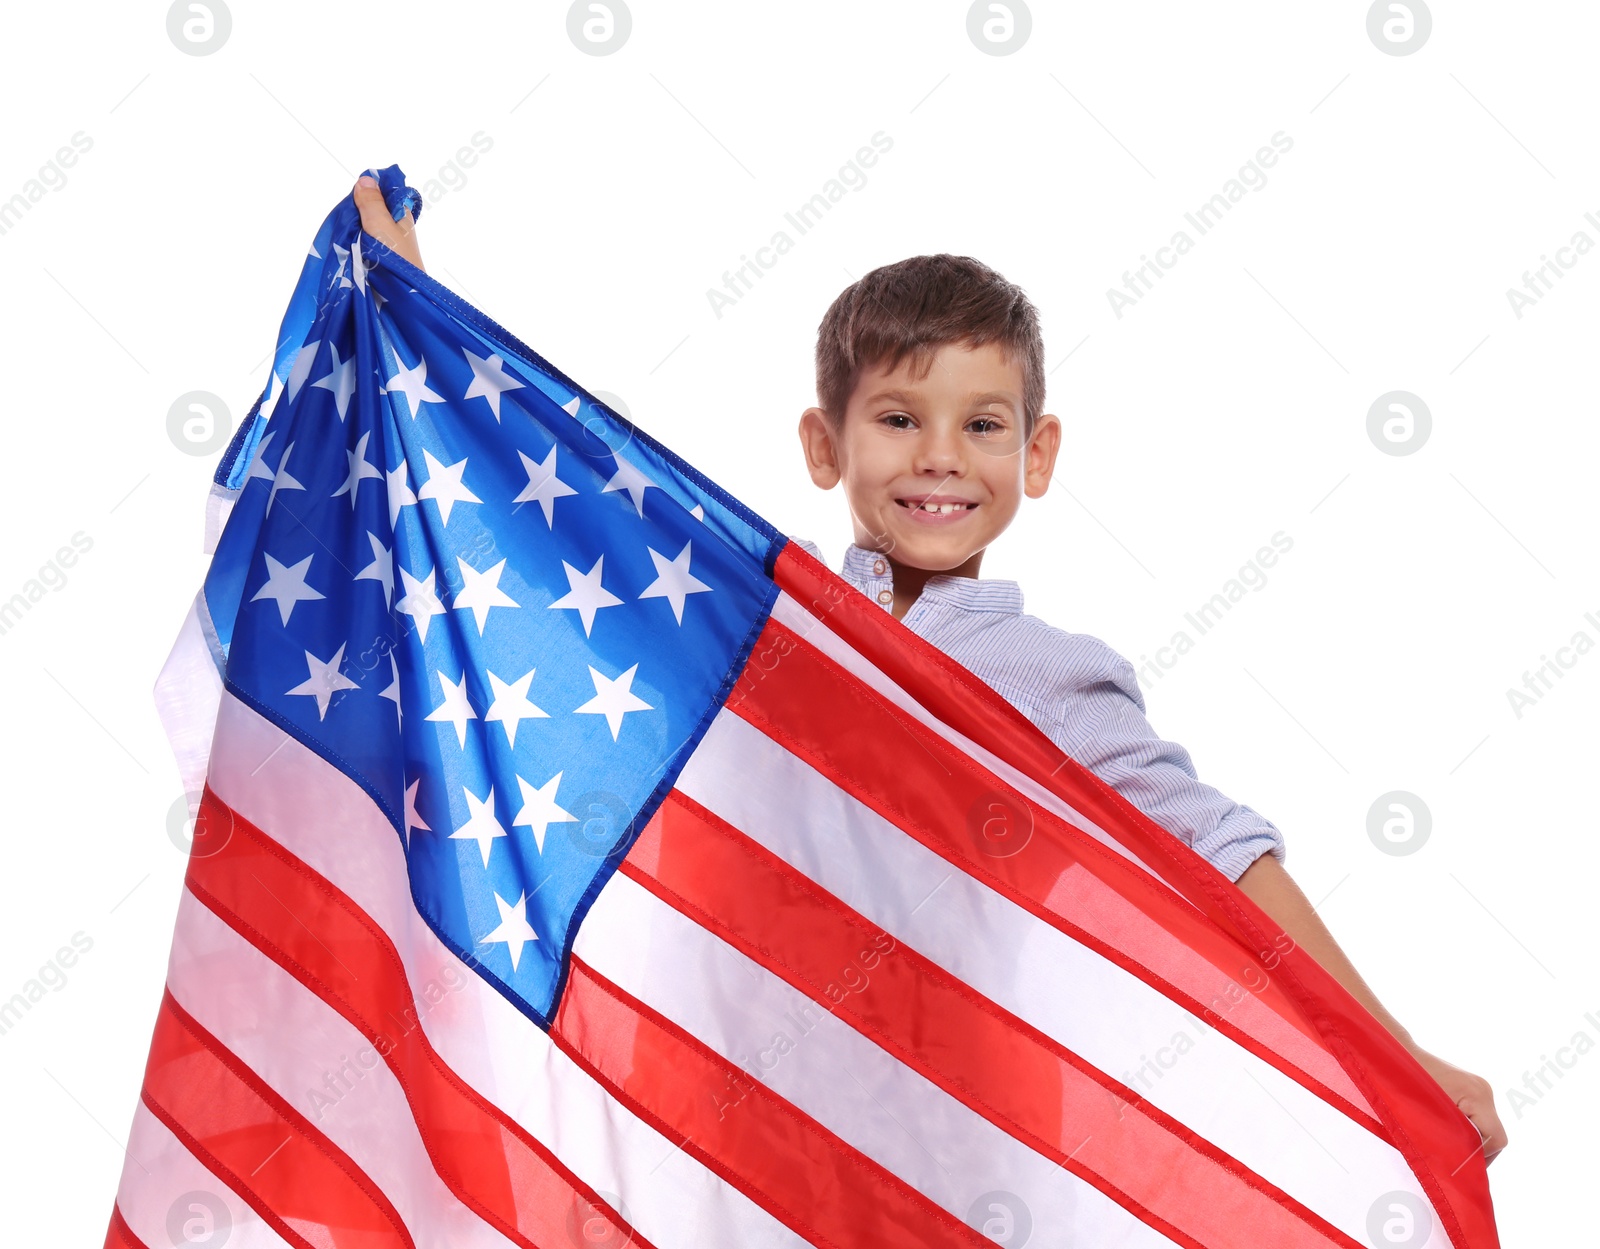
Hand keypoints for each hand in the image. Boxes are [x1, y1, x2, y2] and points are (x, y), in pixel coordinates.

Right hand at [353, 174, 424, 272]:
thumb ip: (372, 202)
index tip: (353, 200)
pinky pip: (363, 242)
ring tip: (346, 236)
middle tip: (347, 221)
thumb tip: (366, 179)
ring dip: (354, 229)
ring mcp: (387, 242)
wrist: (401, 296)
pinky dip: (355, 242)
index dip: (367, 192)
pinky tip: (348, 246)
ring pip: (365, 226)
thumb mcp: (381, 224)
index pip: (383, 192)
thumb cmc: (396, 259)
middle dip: (357, 211)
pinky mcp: (379, 257)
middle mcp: (395, 226)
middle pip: (371, 208)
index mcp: (401, 214)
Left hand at [1408, 1044, 1506, 1164]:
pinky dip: (1466, 1128)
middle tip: (1449, 1156)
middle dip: (1474, 1150)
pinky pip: (1477, 1116)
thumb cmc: (1404, 1081)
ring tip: (1444, 1140)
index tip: (1457, 1160)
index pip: (1496, 1139)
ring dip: (1468, 1139)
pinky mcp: (1472, 1087)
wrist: (1394, 1051)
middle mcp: (1483, 1089)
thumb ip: (1448, 1139)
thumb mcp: (1426, 1115)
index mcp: (1476, 1094)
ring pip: (1486, 1127)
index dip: (1479, 1156)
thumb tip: (1458, 1163)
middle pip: (1494, 1136)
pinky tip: (1446, 1129)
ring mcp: (1479, 1086)